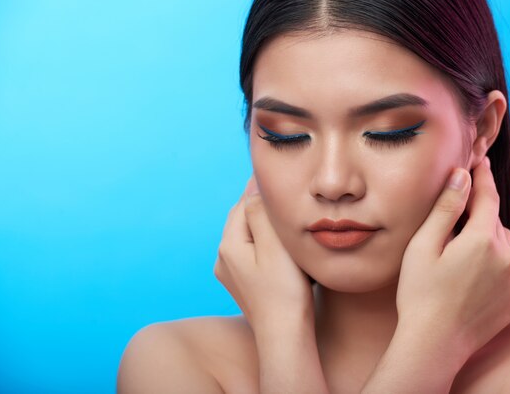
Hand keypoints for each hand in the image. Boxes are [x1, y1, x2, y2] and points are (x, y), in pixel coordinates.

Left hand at [214, 174, 314, 331]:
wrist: (285, 336)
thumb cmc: (284, 292)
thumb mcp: (274, 245)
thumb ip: (261, 213)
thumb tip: (254, 188)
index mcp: (228, 246)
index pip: (242, 204)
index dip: (258, 188)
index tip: (272, 172)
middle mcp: (224, 259)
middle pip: (242, 220)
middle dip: (259, 205)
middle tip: (279, 189)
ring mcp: (232, 274)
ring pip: (248, 237)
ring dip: (262, 224)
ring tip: (281, 213)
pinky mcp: (244, 286)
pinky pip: (253, 253)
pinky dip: (265, 243)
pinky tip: (279, 244)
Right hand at [395, 156, 509, 356]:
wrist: (434, 342)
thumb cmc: (420, 293)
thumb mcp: (423, 246)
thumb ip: (446, 208)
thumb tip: (462, 175)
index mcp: (481, 239)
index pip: (487, 196)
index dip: (482, 176)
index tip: (479, 160)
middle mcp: (506, 255)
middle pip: (493, 219)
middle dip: (478, 209)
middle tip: (457, 211)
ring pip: (506, 240)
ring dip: (490, 233)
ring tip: (465, 244)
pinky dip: (508, 254)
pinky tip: (491, 258)